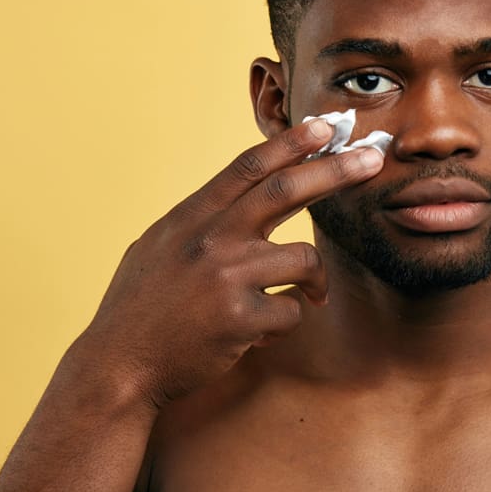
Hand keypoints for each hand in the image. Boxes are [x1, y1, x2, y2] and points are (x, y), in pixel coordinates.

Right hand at [78, 119, 382, 409]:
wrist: (117, 366)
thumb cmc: (141, 308)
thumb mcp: (159, 246)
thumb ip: (202, 220)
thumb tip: (243, 195)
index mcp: (191, 217)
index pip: (248, 166)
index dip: (291, 142)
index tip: (326, 125)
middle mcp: (209, 238)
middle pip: (286, 191)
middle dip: (336, 170)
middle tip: (374, 158)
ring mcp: (225, 277)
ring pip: (304, 259)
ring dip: (315, 279)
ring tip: (308, 294)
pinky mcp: (240, 318)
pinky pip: (292, 311)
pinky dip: (283, 322)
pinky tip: (256, 334)